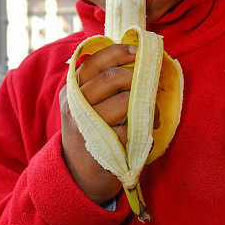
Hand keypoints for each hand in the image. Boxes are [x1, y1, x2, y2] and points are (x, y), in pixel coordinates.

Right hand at [60, 43, 135, 204]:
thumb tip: (134, 57)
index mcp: (73, 88)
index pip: (95, 61)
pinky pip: (131, 129)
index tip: (138, 52)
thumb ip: (101, 82)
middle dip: (136, 77)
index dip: (119, 52)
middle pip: (111, 78)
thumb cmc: (92, 130)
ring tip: (152, 111)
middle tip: (149, 84)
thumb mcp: (87, 103)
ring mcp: (86, 126)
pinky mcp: (100, 147)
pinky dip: (144, 127)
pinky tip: (147, 130)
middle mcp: (75, 104)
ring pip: (124, 102)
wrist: (79, 173)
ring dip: (146, 104)